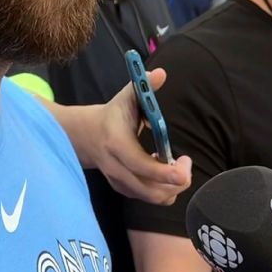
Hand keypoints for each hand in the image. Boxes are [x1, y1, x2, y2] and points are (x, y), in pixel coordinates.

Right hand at [87, 67, 192, 204]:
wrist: (85, 135)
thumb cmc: (112, 115)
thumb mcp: (126, 97)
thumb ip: (143, 87)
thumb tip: (160, 74)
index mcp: (117, 144)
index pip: (141, 165)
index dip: (165, 172)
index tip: (185, 167)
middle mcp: (116, 167)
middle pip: (150, 190)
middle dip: (176, 182)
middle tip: (186, 163)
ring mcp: (118, 181)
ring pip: (151, 198)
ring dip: (171, 187)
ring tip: (174, 166)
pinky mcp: (123, 189)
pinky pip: (148, 197)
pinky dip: (162, 189)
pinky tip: (162, 170)